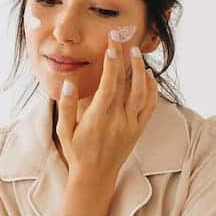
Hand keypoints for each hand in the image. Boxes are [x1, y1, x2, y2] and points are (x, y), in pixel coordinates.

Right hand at [57, 37, 157, 186]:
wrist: (95, 177)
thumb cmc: (76, 153)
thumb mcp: (64, 131)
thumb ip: (66, 106)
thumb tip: (70, 83)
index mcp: (98, 118)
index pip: (109, 85)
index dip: (111, 63)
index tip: (111, 45)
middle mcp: (118, 120)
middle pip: (125, 82)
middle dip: (124, 57)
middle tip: (122, 37)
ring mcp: (131, 125)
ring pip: (142, 92)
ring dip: (140, 70)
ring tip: (135, 52)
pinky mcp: (139, 130)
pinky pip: (150, 106)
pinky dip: (151, 88)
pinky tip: (148, 75)